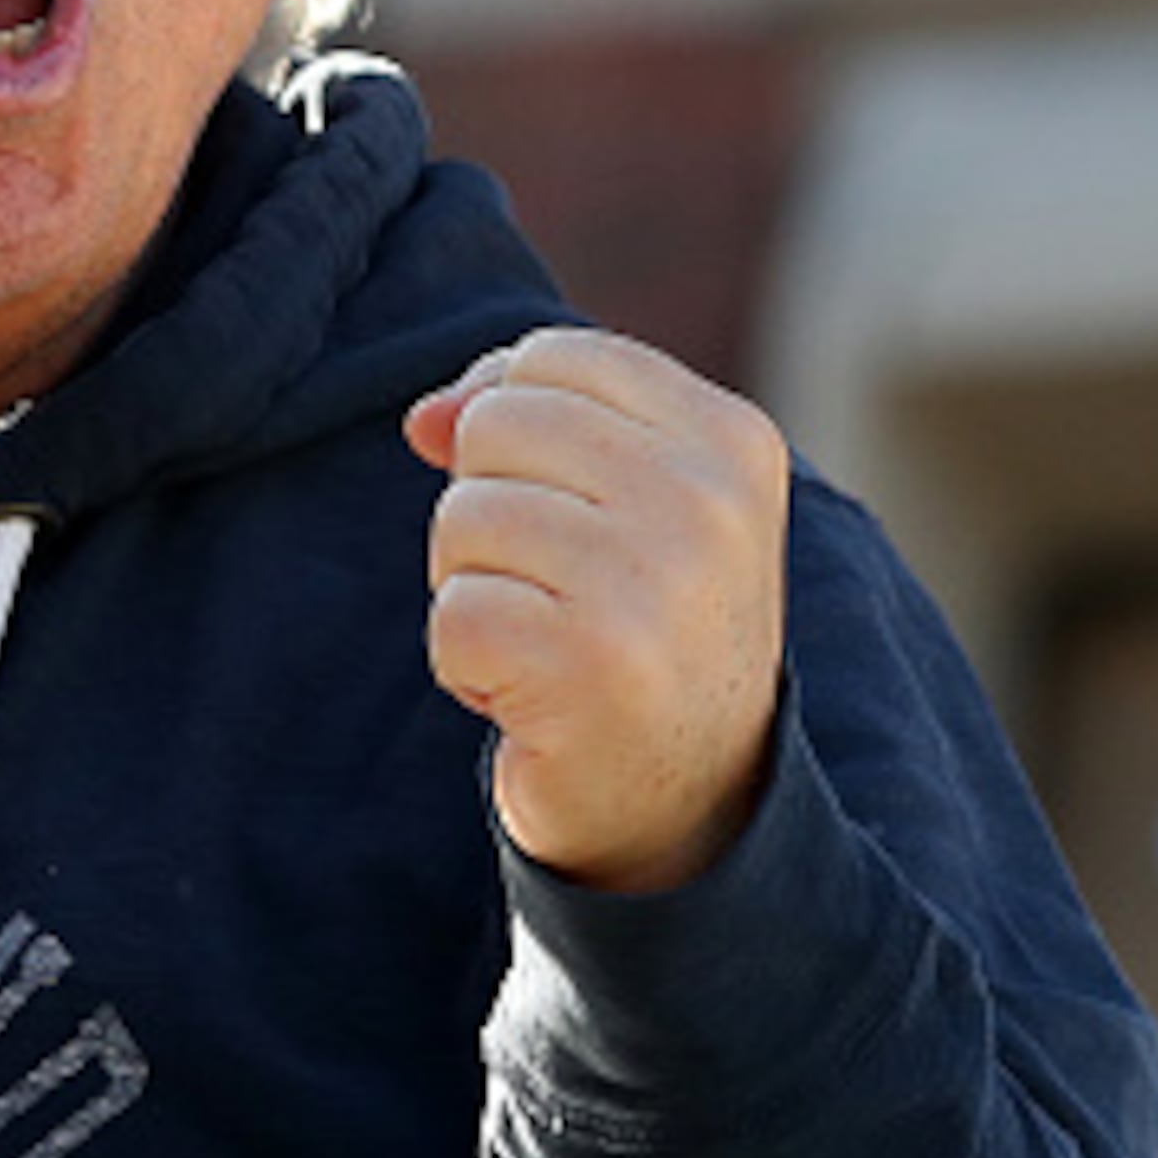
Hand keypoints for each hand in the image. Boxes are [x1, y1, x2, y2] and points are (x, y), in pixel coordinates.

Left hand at [403, 327, 789, 894]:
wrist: (688, 799)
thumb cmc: (638, 622)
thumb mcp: (623, 497)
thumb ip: (531, 417)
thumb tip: (424, 417)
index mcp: (732, 442)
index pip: (553, 357)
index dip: (509, 422)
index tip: (561, 504)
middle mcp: (708, 504)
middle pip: (493, 427)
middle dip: (488, 509)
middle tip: (554, 588)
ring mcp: (654, 585)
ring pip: (462, 519)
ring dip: (475, 591)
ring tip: (549, 641)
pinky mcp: (589, 666)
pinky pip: (454, 615)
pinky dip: (467, 664)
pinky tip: (534, 697)